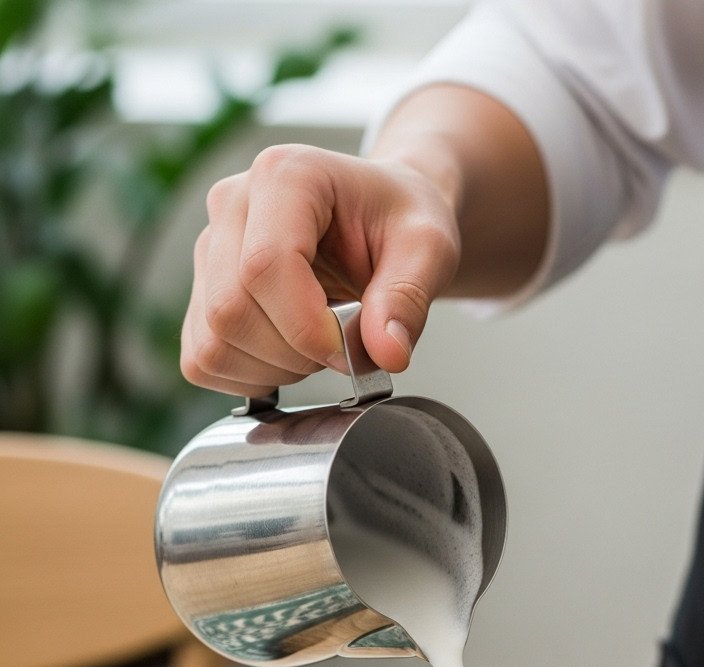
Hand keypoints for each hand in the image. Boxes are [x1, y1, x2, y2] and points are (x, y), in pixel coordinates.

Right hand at [180, 144, 460, 397]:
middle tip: (341, 347)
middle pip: (230, 310)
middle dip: (293, 353)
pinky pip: (203, 359)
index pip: (265, 267)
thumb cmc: (398, 221)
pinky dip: (249, 377)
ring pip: (213, 342)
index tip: (352, 348)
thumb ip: (409, 297)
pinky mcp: (200, 292)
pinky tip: (288, 356)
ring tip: (317, 346)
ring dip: (272, 369)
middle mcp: (231, 205)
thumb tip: (387, 355)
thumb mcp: (428, 248)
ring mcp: (209, 250)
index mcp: (285, 176)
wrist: (379, 219)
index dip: (307, 328)